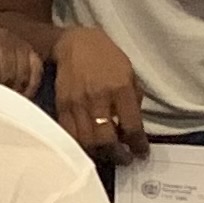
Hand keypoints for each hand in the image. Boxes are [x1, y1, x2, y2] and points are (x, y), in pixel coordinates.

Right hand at [51, 27, 146, 159]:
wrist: (75, 43)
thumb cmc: (106, 57)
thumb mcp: (129, 73)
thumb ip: (133, 100)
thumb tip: (132, 128)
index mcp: (120, 88)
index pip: (132, 126)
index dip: (138, 144)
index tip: (141, 152)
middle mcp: (98, 98)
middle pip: (106, 139)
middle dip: (117, 155)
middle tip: (124, 159)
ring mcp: (77, 103)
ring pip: (87, 141)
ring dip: (99, 154)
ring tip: (107, 156)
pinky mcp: (62, 105)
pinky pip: (70, 133)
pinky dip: (80, 145)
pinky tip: (89, 146)